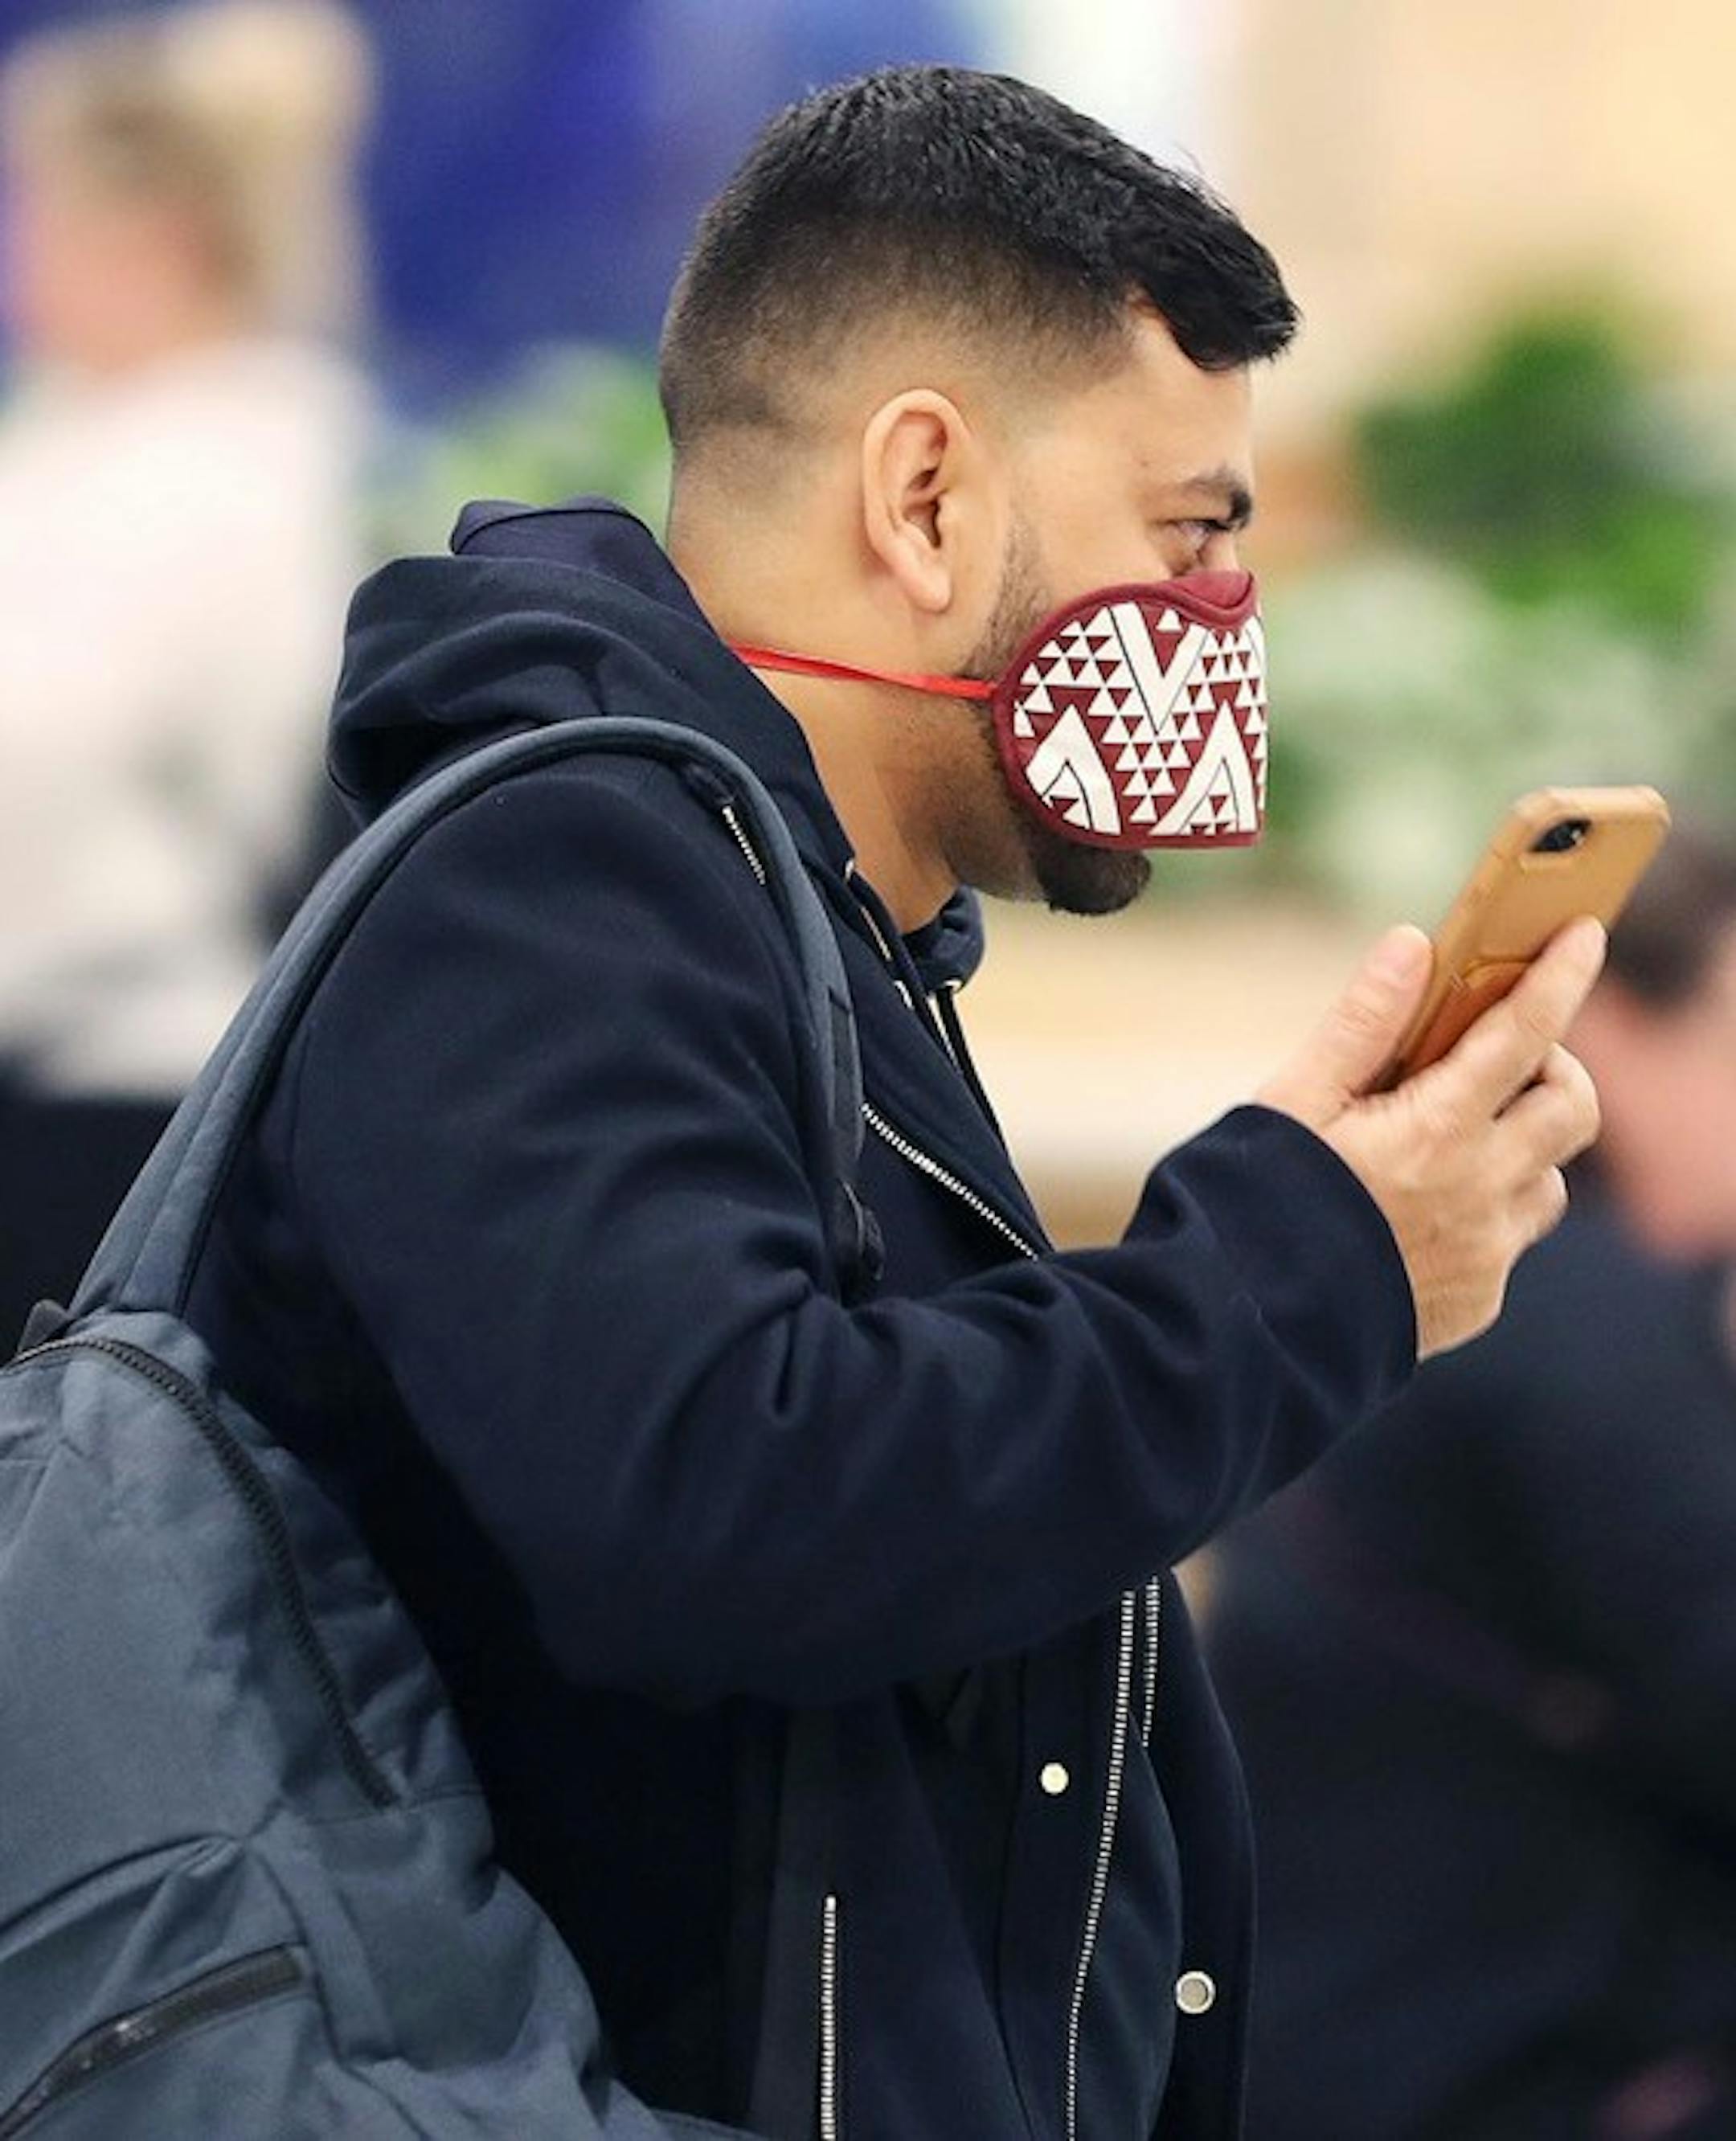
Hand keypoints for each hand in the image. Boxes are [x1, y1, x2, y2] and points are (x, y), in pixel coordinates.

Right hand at [1257, 918, 1604, 1359]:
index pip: (1524, 1033)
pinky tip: (1416, 1214)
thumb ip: (1362, 1021)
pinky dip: (1483, 1212)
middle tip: (1496, 1060)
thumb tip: (1414, 944)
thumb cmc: (1253, 1203)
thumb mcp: (1293, 1099)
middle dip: (1553, 1069)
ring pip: (1547, 1180)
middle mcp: (1480, 1193)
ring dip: (1520, 1147)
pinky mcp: (1478, 1302)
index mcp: (1434, 1131)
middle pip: (1572, 1108)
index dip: (1560, 976)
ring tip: (1446, 1144)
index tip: (1586, 933)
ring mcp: (1486, 1254)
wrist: (1240, 1333)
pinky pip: (1509, 1242)